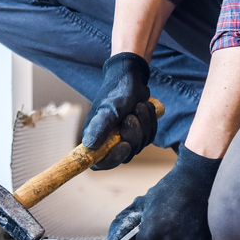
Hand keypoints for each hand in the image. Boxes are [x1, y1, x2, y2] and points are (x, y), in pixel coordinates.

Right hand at [82, 52, 156, 169]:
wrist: (131, 77)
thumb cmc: (117, 91)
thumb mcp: (110, 108)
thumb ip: (100, 127)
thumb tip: (89, 146)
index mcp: (95, 137)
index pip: (100, 162)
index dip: (113, 159)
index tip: (124, 145)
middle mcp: (108, 140)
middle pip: (125, 155)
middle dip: (134, 135)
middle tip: (132, 116)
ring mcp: (124, 137)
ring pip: (140, 145)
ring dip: (144, 125)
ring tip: (139, 106)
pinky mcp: (137, 132)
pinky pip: (149, 137)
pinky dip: (150, 122)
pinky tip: (145, 107)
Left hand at [130, 146, 220, 239]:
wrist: (196, 181)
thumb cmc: (169, 189)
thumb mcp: (146, 201)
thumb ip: (132, 218)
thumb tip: (116, 232)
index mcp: (150, 234)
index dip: (142, 236)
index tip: (147, 228)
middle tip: (164, 224)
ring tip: (179, 225)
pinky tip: (191, 228)